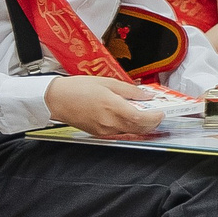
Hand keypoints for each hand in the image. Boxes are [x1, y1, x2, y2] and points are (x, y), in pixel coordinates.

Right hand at [45, 75, 167, 138]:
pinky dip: (129, 126)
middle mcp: (109, 122)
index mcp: (112, 107)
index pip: (141, 118)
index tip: (162, 112)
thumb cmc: (77, 89)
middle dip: (152, 122)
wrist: (55, 100)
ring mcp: (104, 130)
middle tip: (157, 112)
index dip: (155, 117)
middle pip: (139, 128)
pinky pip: (120, 132)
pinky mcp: (99, 134)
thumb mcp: (107, 82)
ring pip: (131, 131)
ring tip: (144, 112)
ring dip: (141, 124)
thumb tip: (147, 95)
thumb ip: (130, 90)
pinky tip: (129, 116)